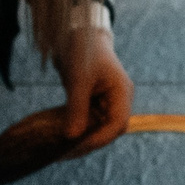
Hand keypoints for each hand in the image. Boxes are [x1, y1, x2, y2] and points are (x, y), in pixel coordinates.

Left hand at [56, 27, 133, 155]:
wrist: (77, 32)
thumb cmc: (82, 50)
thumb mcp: (78, 79)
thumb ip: (77, 108)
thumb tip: (71, 137)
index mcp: (122, 93)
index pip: (117, 123)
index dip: (100, 138)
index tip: (79, 146)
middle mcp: (118, 100)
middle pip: (110, 129)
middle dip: (91, 141)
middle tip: (67, 152)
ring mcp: (107, 101)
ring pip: (99, 127)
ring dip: (83, 137)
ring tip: (62, 148)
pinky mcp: (94, 101)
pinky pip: (89, 120)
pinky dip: (77, 129)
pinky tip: (63, 136)